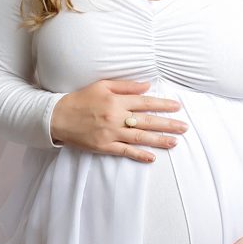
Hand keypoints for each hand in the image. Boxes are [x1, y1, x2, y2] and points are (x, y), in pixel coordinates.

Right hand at [49, 76, 188, 160]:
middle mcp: (116, 117)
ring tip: (175, 142)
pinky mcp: (104, 146)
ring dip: (159, 140)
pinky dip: (139, 155)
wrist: (58, 117)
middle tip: (184, 127)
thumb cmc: (80, 99)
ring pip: (140, 138)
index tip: (177, 107)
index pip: (145, 102)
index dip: (163, 104)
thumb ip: (126, 86)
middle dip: (168, 124)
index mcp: (116, 101)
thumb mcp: (102, 86)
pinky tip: (152, 157)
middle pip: (147, 121)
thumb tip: (147, 86)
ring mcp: (110, 133)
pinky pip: (125, 151)